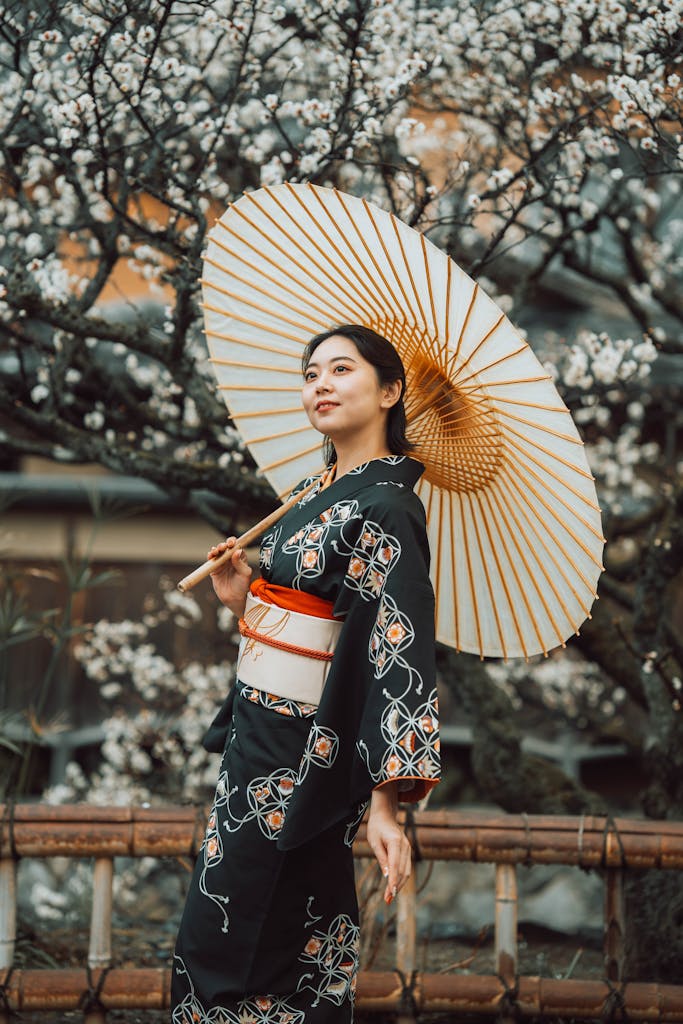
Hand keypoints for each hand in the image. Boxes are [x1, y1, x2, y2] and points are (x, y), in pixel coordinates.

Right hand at [207, 537, 251, 615]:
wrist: (233, 599)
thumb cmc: (242, 586)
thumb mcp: (245, 574)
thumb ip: (240, 563)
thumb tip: (237, 551)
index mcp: (240, 558)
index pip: (236, 546)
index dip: (233, 542)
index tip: (231, 543)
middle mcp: (230, 559)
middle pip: (226, 547)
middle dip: (223, 545)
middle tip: (223, 547)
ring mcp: (222, 563)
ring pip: (218, 552)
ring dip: (216, 549)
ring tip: (216, 551)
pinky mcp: (214, 569)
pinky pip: (211, 560)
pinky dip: (210, 556)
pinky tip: (211, 554)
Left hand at [366, 783, 410, 904]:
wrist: (385, 815)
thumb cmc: (376, 827)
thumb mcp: (374, 842)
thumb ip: (382, 858)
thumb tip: (387, 876)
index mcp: (396, 842)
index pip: (396, 866)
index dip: (394, 881)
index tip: (391, 893)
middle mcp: (405, 846)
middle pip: (403, 871)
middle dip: (396, 887)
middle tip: (387, 900)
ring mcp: (408, 848)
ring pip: (407, 871)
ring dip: (400, 884)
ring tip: (390, 896)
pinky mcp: (407, 851)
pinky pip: (406, 867)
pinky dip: (401, 878)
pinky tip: (395, 886)